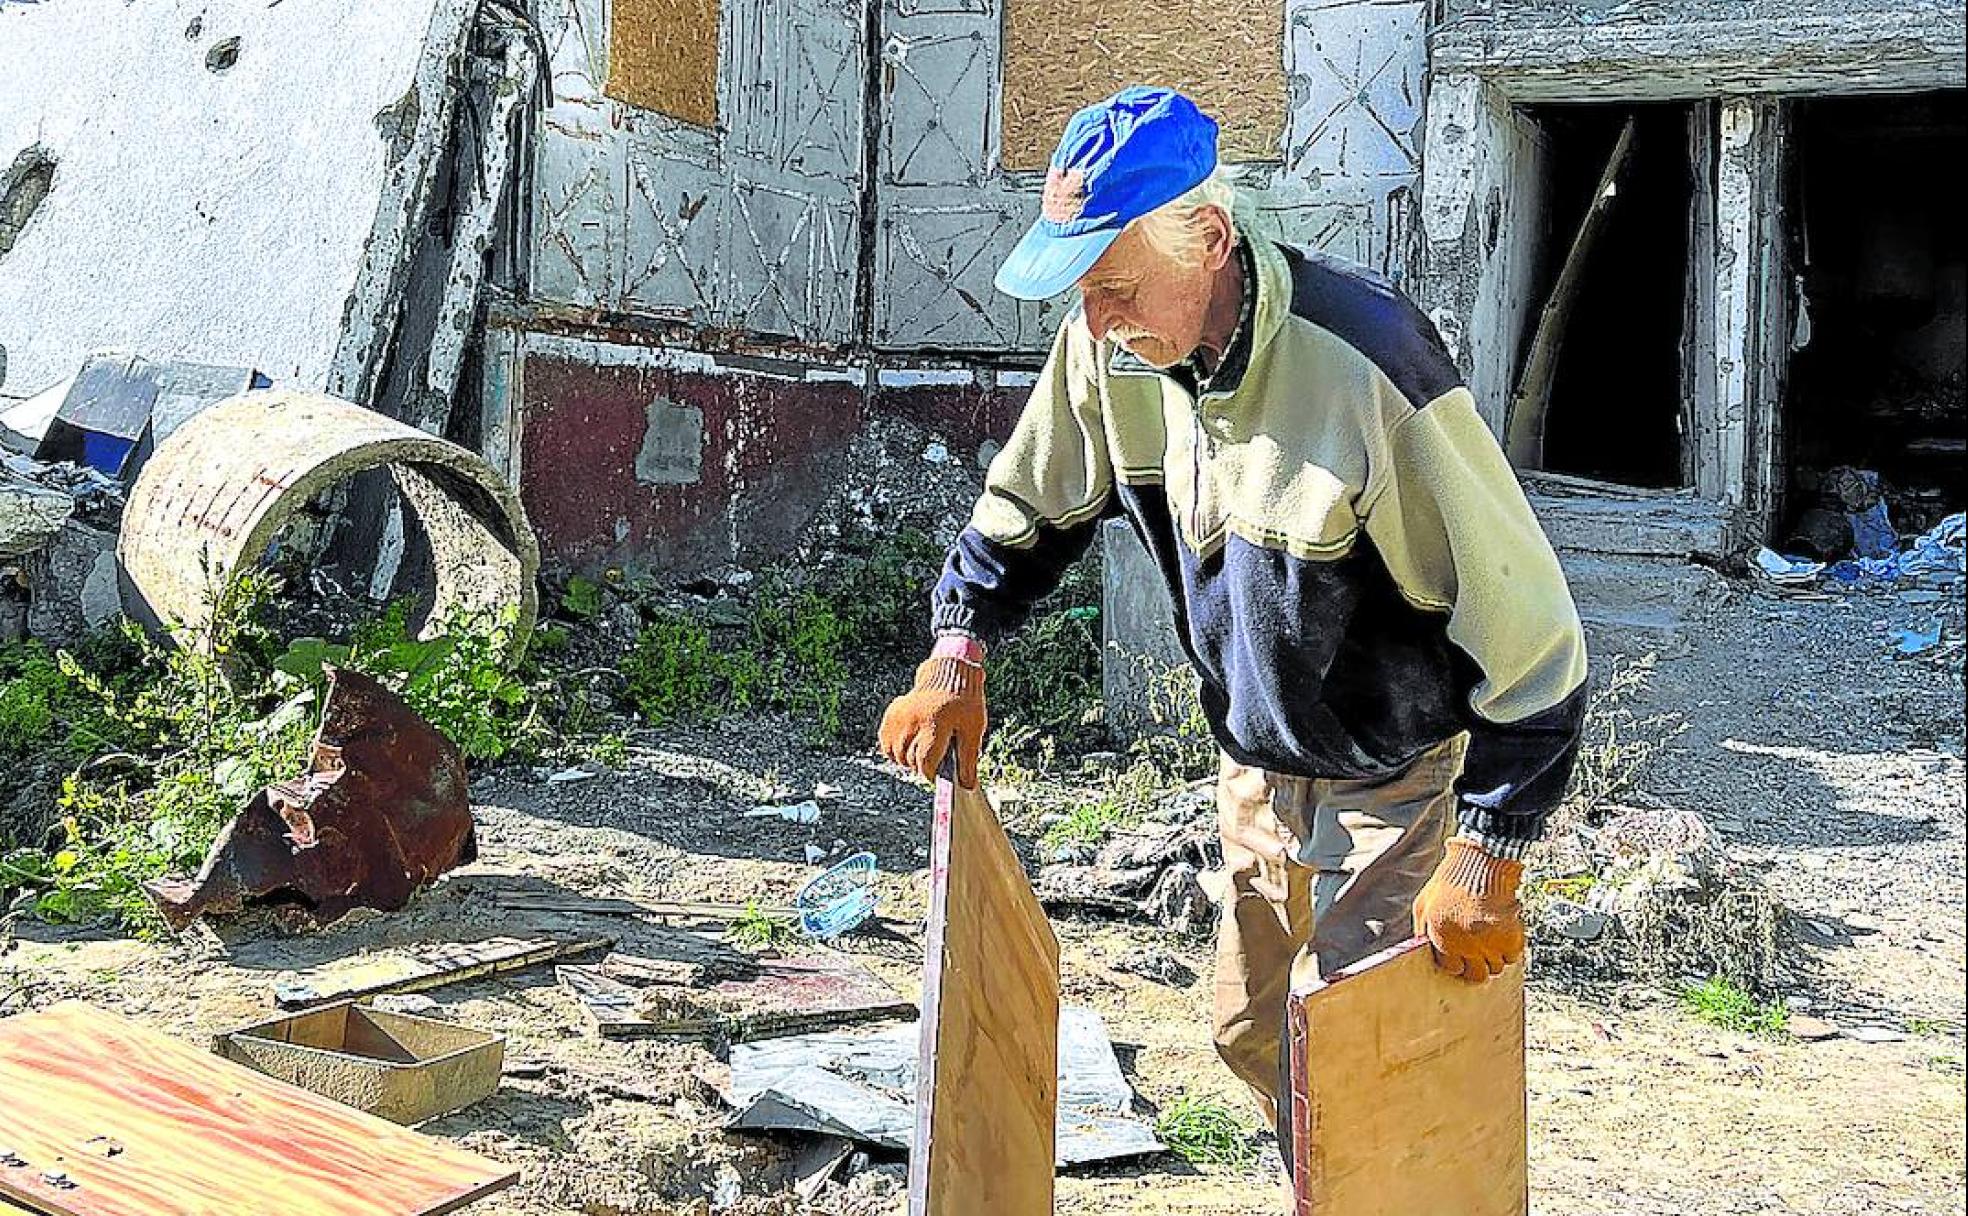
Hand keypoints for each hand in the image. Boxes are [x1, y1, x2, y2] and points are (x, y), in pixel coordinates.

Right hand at [876, 656, 986, 786]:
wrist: (950, 674)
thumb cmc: (965, 703)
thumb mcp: (974, 729)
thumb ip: (968, 758)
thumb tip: (967, 785)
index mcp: (935, 723)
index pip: (924, 761)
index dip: (931, 774)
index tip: (937, 776)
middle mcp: (913, 719)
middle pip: (909, 759)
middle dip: (921, 765)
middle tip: (934, 758)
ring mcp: (900, 716)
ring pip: (895, 753)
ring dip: (907, 759)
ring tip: (922, 750)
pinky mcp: (892, 713)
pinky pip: (886, 742)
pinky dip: (894, 749)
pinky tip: (909, 744)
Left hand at [1411, 839, 1525, 981]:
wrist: (1481, 860)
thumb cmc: (1450, 880)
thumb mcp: (1423, 904)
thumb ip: (1422, 932)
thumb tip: (1422, 952)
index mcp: (1440, 935)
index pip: (1451, 968)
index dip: (1457, 961)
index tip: (1461, 954)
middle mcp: (1464, 943)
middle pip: (1476, 975)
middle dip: (1476, 965)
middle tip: (1478, 951)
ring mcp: (1489, 941)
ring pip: (1496, 968)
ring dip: (1494, 956)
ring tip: (1490, 936)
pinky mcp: (1510, 936)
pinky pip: (1513, 957)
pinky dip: (1510, 948)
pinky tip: (1502, 931)